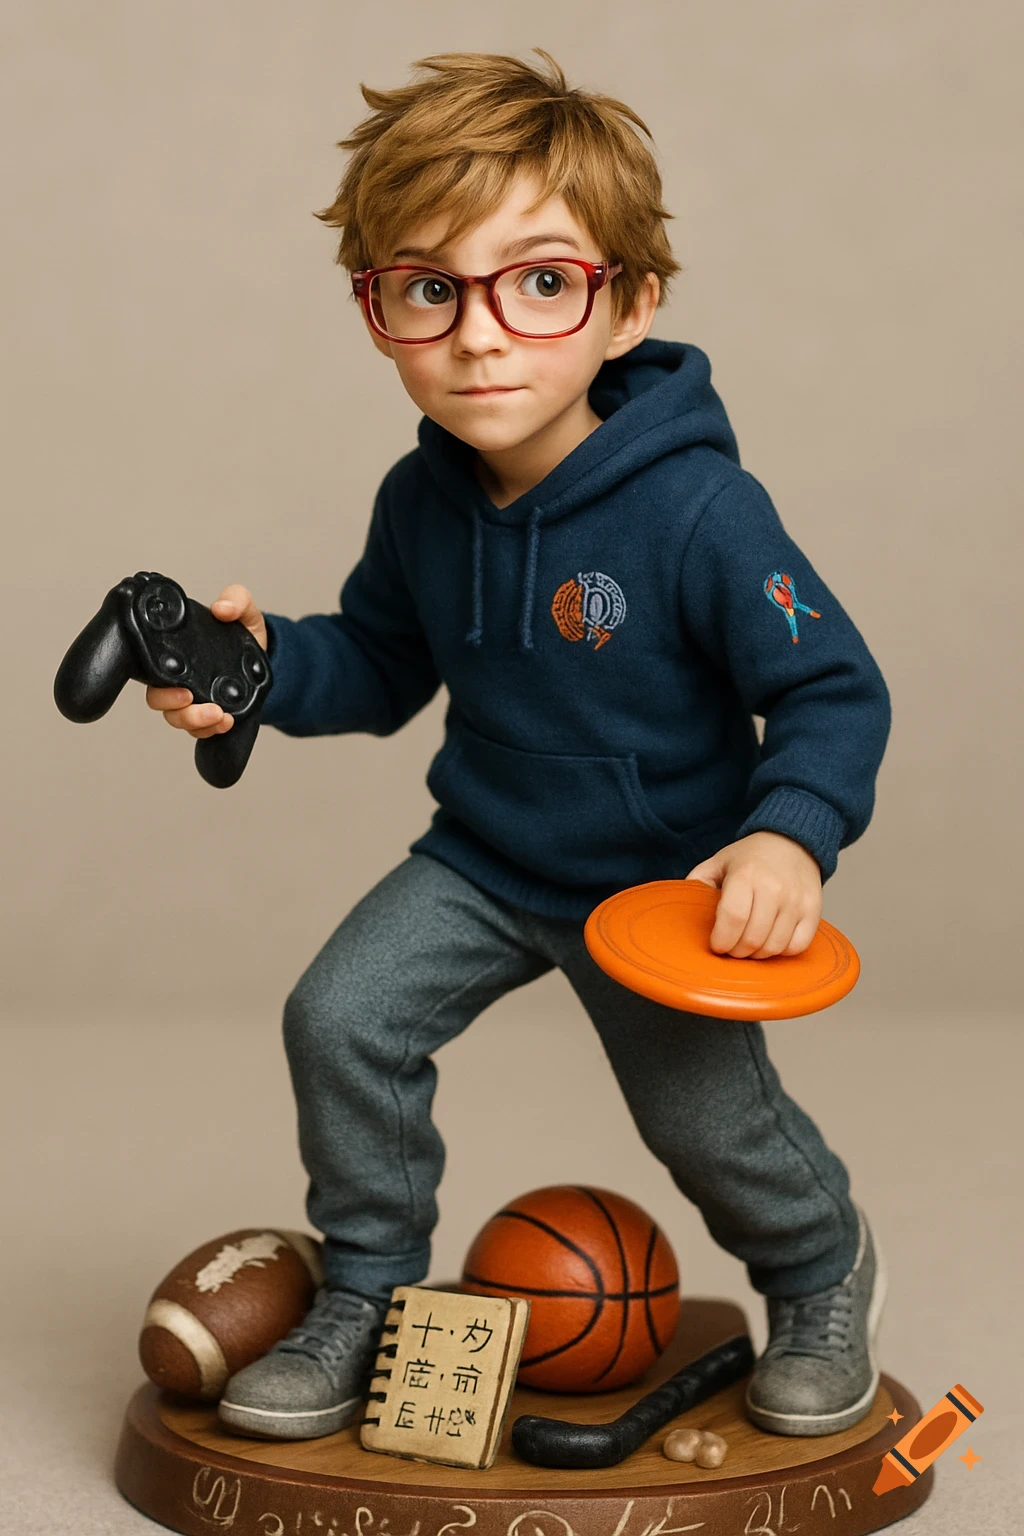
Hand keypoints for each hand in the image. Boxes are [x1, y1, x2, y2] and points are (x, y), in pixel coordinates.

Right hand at [145, 584, 266, 738]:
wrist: (267, 656)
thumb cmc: (243, 631)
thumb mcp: (244, 610)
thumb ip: (236, 599)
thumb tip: (222, 608)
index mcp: (177, 653)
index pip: (151, 669)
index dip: (158, 682)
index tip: (180, 688)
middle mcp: (178, 678)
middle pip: (159, 701)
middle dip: (176, 708)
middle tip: (195, 701)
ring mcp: (193, 699)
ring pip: (178, 719)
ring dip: (195, 722)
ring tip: (220, 717)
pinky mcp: (209, 715)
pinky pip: (200, 731)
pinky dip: (210, 731)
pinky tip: (227, 723)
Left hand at [686, 831, 821, 958]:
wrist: (793, 842)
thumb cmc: (751, 857)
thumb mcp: (719, 861)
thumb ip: (698, 882)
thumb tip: (679, 905)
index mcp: (746, 874)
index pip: (733, 918)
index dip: (721, 940)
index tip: (716, 945)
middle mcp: (774, 888)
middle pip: (752, 938)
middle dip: (736, 952)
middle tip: (731, 947)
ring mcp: (796, 900)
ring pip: (774, 947)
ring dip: (757, 954)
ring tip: (749, 944)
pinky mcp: (813, 911)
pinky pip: (796, 946)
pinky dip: (781, 951)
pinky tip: (771, 940)